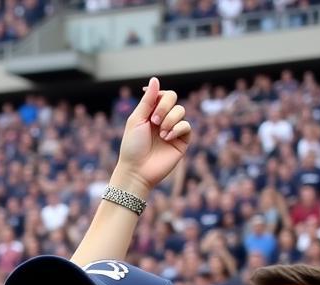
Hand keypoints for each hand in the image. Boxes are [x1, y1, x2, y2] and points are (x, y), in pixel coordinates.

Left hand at [114, 77, 191, 194]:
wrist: (136, 170)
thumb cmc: (132, 147)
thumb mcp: (136, 120)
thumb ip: (147, 100)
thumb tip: (155, 79)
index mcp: (150, 113)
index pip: (162, 94)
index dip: (159, 96)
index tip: (150, 107)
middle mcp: (163, 119)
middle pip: (173, 98)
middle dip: (164, 107)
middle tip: (154, 121)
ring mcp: (173, 129)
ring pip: (181, 110)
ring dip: (170, 119)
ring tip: (160, 134)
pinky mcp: (182, 141)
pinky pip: (187, 126)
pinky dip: (178, 129)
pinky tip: (167, 138)